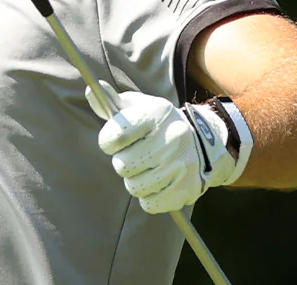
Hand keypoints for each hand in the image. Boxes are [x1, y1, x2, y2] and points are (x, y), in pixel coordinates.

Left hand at [86, 86, 250, 214]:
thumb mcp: (140, 107)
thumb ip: (113, 104)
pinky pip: (149, 204)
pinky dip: (149, 197)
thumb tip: (91, 91)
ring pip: (134, 187)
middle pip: (122, 166)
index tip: (117, 140)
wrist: (205, 141)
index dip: (108, 141)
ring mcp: (181, 165)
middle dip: (124, 162)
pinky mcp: (186, 189)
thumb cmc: (160, 124)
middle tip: (137, 155)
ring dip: (136, 180)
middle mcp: (172, 138)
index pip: (114, 136)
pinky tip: (159, 181)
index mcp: (157, 113)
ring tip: (149, 168)